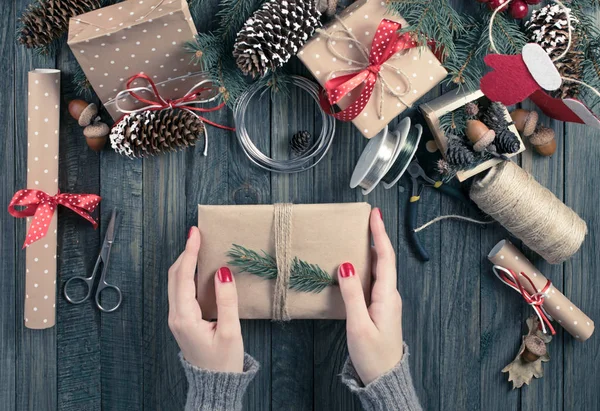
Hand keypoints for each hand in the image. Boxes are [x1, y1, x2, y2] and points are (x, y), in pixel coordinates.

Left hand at [168, 227, 243, 372]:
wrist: (214, 384)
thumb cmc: (223, 361)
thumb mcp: (230, 331)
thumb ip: (227, 301)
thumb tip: (223, 272)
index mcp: (185, 317)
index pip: (183, 276)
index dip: (190, 252)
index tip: (195, 234)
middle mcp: (176, 315)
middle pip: (175, 276)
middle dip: (186, 252)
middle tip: (197, 234)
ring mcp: (177, 318)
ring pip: (176, 282)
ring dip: (186, 262)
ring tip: (198, 246)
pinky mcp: (182, 320)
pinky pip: (181, 290)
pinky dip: (188, 274)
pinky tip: (199, 268)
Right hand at [338, 208, 403, 384]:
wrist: (385, 379)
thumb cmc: (373, 356)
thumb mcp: (358, 325)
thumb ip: (352, 294)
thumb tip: (345, 265)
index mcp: (387, 296)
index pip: (385, 257)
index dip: (380, 234)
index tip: (375, 214)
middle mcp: (390, 295)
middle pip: (384, 259)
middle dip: (376, 236)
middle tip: (367, 218)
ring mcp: (386, 302)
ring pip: (379, 269)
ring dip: (372, 250)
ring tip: (361, 235)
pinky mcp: (380, 309)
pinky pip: (374, 280)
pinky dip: (367, 266)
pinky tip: (357, 265)